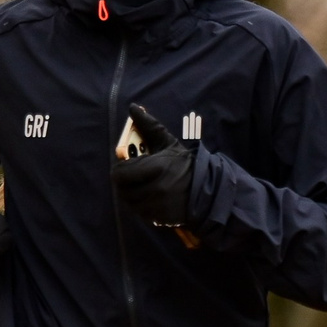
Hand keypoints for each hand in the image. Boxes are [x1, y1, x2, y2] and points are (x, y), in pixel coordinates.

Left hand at [110, 101, 196, 227]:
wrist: (206, 190)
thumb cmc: (184, 164)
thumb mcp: (168, 143)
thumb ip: (149, 126)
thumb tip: (133, 107)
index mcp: (155, 168)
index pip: (119, 173)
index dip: (121, 169)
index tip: (128, 165)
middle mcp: (154, 189)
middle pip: (122, 189)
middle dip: (125, 181)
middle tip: (134, 176)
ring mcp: (156, 206)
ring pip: (129, 201)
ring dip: (132, 193)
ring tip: (144, 185)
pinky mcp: (158, 219)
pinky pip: (139, 212)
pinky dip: (141, 205)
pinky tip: (152, 197)